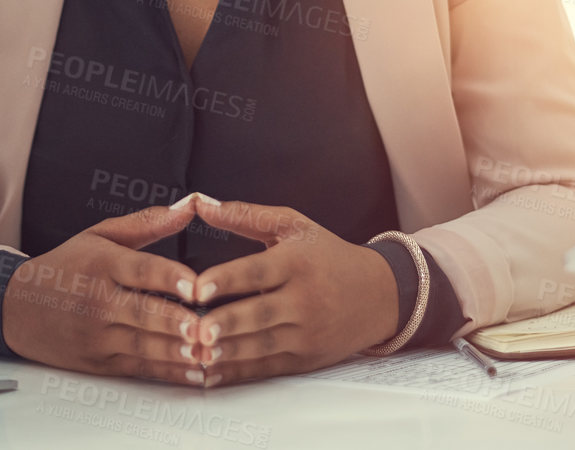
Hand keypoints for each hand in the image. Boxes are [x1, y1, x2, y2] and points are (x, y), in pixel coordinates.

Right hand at [1, 203, 208, 383]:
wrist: (16, 308)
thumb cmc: (65, 267)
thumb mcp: (100, 235)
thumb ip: (148, 222)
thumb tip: (190, 205)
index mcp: (101, 264)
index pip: (139, 270)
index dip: (168, 277)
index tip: (195, 284)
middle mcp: (98, 301)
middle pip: (142, 312)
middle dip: (175, 322)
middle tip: (206, 326)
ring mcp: (96, 335)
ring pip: (142, 345)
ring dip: (176, 351)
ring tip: (205, 352)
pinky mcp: (98, 362)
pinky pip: (138, 367)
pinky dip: (167, 372)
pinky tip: (191, 371)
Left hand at [181, 196, 400, 386]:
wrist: (379, 294)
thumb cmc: (328, 255)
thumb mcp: (293, 226)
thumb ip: (244, 215)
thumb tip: (199, 203)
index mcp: (297, 262)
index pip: (258, 271)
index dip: (227, 280)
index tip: (197, 289)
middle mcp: (304, 299)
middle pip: (260, 312)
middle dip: (227, 323)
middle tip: (196, 329)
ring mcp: (307, 332)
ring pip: (263, 345)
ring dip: (229, 351)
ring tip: (198, 352)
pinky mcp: (307, 358)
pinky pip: (269, 367)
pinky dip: (240, 372)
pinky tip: (214, 371)